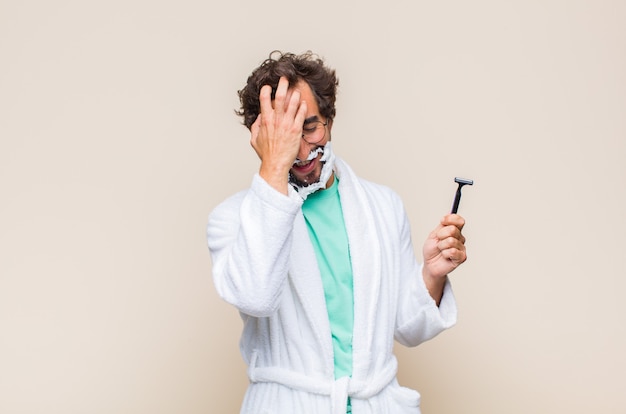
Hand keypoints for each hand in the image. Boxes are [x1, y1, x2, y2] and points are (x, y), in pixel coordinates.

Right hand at [250, 76, 307, 193]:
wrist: (276, 164)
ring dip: (295, 94)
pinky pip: (301, 114)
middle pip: (280, 96)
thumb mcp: (254, 139)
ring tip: (296, 90)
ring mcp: (287, 124)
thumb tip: (259, 117)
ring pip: (293, 103)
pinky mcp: (296, 130)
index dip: (266, 90)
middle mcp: (276, 120)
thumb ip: (256, 126)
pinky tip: (303, 103)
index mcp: (265, 120)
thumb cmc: (266, 154)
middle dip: (283, 84)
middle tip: (285, 78)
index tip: (269, 87)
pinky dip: (302, 107)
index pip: (265, 99)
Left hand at [422, 214, 466, 280]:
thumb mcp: (433, 235)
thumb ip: (442, 226)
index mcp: (454, 230)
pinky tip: (445, 256)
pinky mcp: (462, 257)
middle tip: (438, 241)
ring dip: (441, 246)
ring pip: (451, 241)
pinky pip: (452, 251)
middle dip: (440, 235)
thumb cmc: (432, 250)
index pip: (459, 220)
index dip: (450, 219)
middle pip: (452, 230)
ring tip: (441, 250)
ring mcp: (462, 247)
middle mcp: (460, 238)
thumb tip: (449, 213)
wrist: (429, 264)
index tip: (442, 221)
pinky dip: (444, 254)